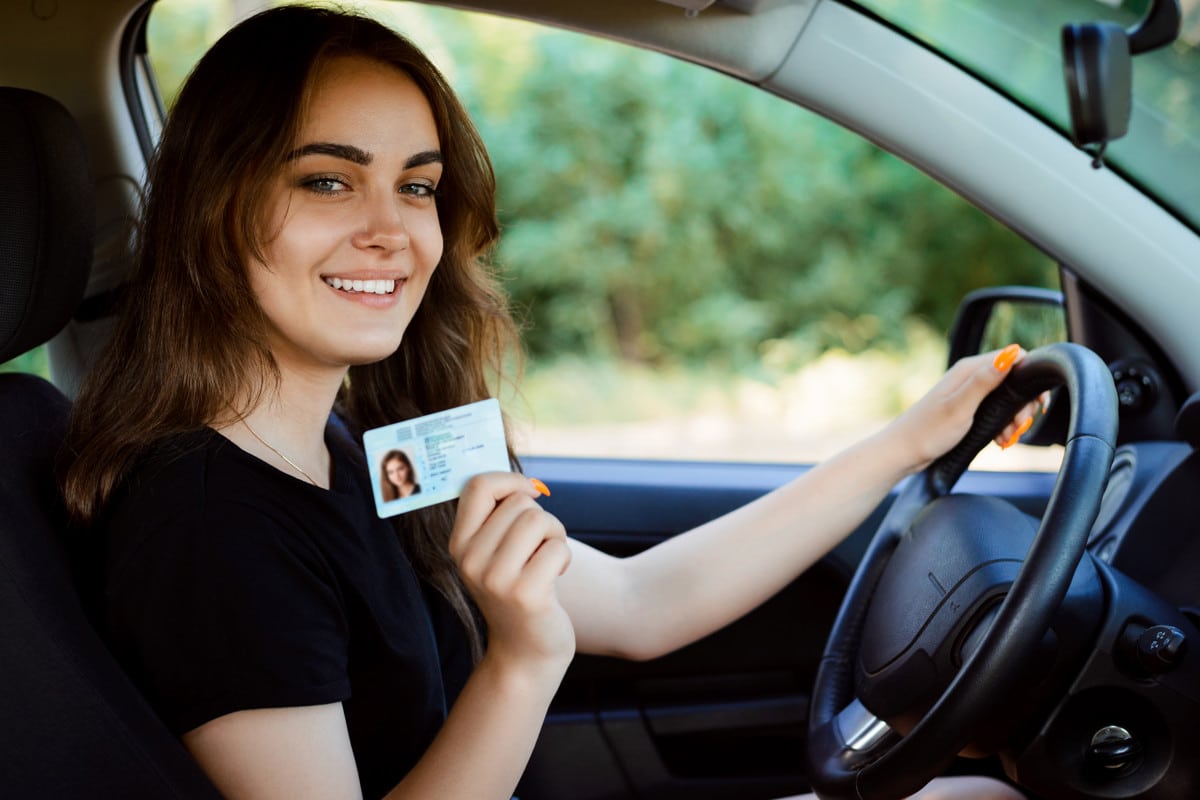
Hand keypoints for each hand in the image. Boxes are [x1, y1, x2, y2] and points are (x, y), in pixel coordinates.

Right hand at [449, 472, 574, 670]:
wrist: (525, 652)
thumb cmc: (517, 591)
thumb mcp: (494, 554)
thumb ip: (498, 518)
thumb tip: (525, 480)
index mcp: (459, 544)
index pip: (478, 486)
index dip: (510, 480)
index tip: (529, 493)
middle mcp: (470, 560)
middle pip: (519, 503)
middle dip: (541, 518)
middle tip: (540, 547)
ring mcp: (495, 579)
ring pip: (539, 520)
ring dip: (555, 536)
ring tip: (548, 559)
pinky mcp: (525, 594)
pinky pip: (557, 547)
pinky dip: (564, 558)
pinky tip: (555, 578)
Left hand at [887, 344, 1045, 472]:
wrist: (904, 452)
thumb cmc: (928, 431)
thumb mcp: (960, 407)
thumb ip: (985, 381)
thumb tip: (1011, 354)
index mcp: (969, 369)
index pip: (1016, 357)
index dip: (1030, 378)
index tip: (1033, 404)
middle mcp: (970, 377)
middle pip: (1015, 380)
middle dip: (1024, 404)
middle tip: (1019, 427)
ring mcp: (969, 393)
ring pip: (1007, 399)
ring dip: (1014, 419)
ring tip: (1007, 438)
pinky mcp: (968, 409)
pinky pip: (996, 412)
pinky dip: (1003, 426)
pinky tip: (1001, 440)